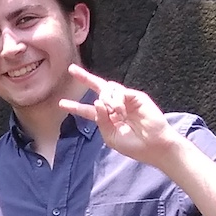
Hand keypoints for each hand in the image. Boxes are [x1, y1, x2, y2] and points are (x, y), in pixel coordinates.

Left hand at [57, 64, 182, 166]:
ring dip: (107, 100)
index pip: (88, 110)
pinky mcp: (135, 96)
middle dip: (84, 78)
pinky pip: (119, 92)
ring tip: (116, 114)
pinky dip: (117, 102)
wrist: (154, 145)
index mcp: (107, 118)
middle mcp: (115, 106)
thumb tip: (96, 101)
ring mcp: (125, 100)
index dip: (75, 106)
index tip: (61, 104)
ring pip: (107, 89)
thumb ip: (101, 120)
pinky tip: (122, 112)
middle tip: (71, 69)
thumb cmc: (134, 145)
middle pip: (97, 89)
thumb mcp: (110, 136)